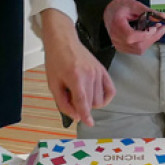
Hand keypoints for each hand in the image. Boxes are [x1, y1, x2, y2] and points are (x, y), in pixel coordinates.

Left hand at [40, 10, 113, 126]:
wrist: (64, 42)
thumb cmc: (56, 61)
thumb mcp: (53, 84)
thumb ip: (63, 103)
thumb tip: (76, 116)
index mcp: (75, 77)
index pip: (83, 101)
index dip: (86, 115)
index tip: (89, 123)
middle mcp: (90, 74)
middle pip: (92, 102)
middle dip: (82, 106)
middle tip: (71, 96)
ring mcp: (98, 72)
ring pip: (100, 99)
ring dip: (91, 102)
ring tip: (80, 92)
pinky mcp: (103, 70)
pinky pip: (111, 90)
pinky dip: (105, 98)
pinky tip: (96, 97)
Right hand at [102, 0, 164, 55]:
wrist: (109, 11)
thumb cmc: (118, 7)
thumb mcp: (133, 5)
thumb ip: (148, 11)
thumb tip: (161, 16)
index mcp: (117, 25)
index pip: (131, 36)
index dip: (145, 34)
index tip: (154, 28)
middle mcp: (116, 37)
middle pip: (137, 45)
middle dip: (153, 37)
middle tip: (162, 28)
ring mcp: (119, 44)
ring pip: (139, 49)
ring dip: (151, 40)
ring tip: (157, 30)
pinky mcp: (123, 47)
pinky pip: (137, 50)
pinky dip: (146, 43)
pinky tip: (149, 35)